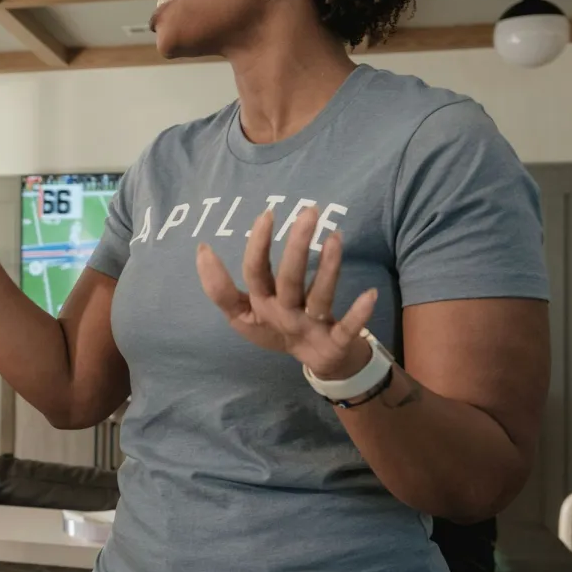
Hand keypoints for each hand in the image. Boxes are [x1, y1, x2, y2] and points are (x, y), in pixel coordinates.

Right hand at [195, 206, 378, 379]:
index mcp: (260, 304)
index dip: (258, 245)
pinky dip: (358, 315)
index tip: (268, 214)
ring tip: (336, 236)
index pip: (255, 272)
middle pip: (288, 280)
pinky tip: (370, 294)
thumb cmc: (275, 326)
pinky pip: (348, 329)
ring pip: (320, 298)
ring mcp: (311, 328)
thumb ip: (219, 286)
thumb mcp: (240, 312)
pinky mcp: (336, 342)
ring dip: (328, 269)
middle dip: (297, 247)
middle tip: (309, 211)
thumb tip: (201, 248)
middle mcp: (284, 314)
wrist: (313, 360)